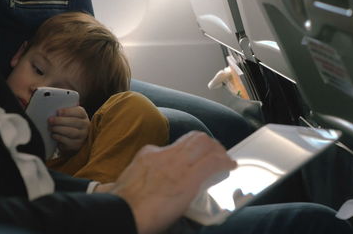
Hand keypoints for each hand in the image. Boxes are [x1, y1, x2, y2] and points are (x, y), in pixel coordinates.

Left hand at [48, 106, 89, 155]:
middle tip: (50, 120)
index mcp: (83, 115)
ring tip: (51, 128)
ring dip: (59, 129)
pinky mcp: (77, 144)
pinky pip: (68, 141)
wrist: (72, 138)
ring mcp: (82, 136)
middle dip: (60, 121)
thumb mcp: (68, 116)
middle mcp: (85, 125)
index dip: (68, 111)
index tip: (58, 112)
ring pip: (71, 132)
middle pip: (74, 122)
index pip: (78, 112)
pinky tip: (54, 135)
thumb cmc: (68, 123)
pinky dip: (59, 138)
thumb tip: (54, 108)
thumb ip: (64, 111)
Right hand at [110, 131, 236, 233]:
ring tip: (226, 160)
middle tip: (217, 154)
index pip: (176, 145)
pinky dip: (224, 162)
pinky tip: (231, 167)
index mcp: (149, 154)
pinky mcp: (188, 178)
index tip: (195, 159)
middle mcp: (165, 154)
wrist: (122, 212)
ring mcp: (177, 164)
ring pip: (205, 145)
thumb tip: (126, 185)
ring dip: (219, 152)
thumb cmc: (121, 203)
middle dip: (209, 144)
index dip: (190, 151)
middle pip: (194, 139)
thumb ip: (134, 176)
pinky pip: (212, 162)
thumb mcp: (123, 181)